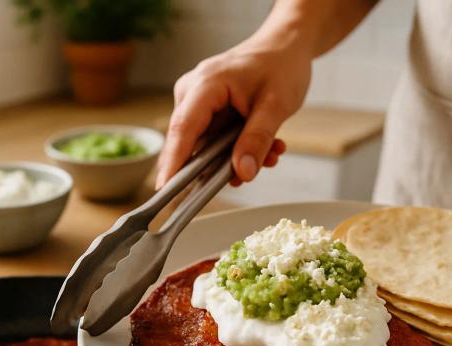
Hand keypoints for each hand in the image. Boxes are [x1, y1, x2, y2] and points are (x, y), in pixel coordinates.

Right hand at [156, 37, 311, 188]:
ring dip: (239, 157)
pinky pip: (216, 142)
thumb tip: (242, 173)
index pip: (183, 130)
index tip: (166, 191)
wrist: (285, 48)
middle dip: (222, 165)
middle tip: (254, 170)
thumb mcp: (276, 105)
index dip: (173, 164)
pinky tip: (268, 147)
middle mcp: (193, 94)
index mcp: (205, 85)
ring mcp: (198, 103)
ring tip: (271, 152)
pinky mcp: (208, 112)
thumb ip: (258, 140)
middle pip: (192, 143)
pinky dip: (240, 149)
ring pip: (207, 147)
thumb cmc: (280, 66)